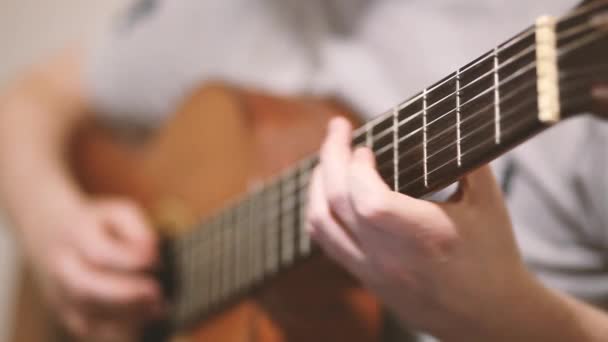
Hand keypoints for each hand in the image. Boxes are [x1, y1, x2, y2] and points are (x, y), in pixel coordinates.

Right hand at [18, 196, 162, 340]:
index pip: (100, 253)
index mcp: (76, 236)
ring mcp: (60, 294)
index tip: (156, 261)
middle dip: (125, 295)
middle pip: (85, 289)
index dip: (130, 260)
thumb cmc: (97, 224)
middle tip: (157, 292)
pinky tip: (142, 322)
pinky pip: (89, 331)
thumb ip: (138, 229)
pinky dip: (116, 332)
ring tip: (157, 308)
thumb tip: (152, 253)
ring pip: (86, 315)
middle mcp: (62, 267)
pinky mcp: (66, 314)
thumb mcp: (118, 212)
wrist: (50, 233)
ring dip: (125, 316)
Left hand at [306, 117, 543, 339]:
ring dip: (317, 185)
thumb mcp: (489, 202)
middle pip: (338, 203)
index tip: (365, 146)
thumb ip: (463, 159)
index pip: (368, 200)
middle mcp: (392, 257)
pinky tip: (328, 195)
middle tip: (337, 129)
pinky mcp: (367, 279)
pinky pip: (327, 243)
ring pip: (322, 224)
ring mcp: (374, 271)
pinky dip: (320, 211)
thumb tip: (444, 120)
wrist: (489, 316)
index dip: (357, 167)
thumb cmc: (493, 256)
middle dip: (331, 158)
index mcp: (425, 236)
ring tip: (326, 160)